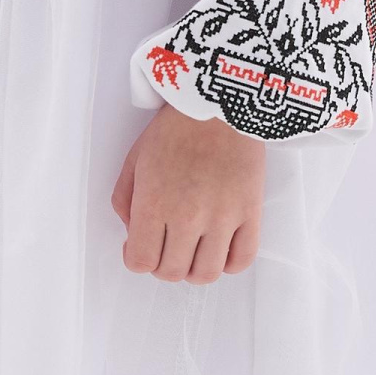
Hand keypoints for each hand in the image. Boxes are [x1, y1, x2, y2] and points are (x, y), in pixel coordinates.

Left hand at [111, 104, 264, 282]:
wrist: (220, 101)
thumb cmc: (175, 127)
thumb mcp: (134, 160)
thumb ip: (125, 202)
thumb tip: (133, 234)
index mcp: (153, 203)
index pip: (140, 262)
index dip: (137, 259)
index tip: (141, 246)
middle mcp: (187, 216)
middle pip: (171, 272)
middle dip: (164, 264)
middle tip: (167, 245)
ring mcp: (222, 217)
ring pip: (205, 273)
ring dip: (194, 268)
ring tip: (193, 250)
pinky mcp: (250, 212)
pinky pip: (240, 260)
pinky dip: (227, 263)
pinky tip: (220, 248)